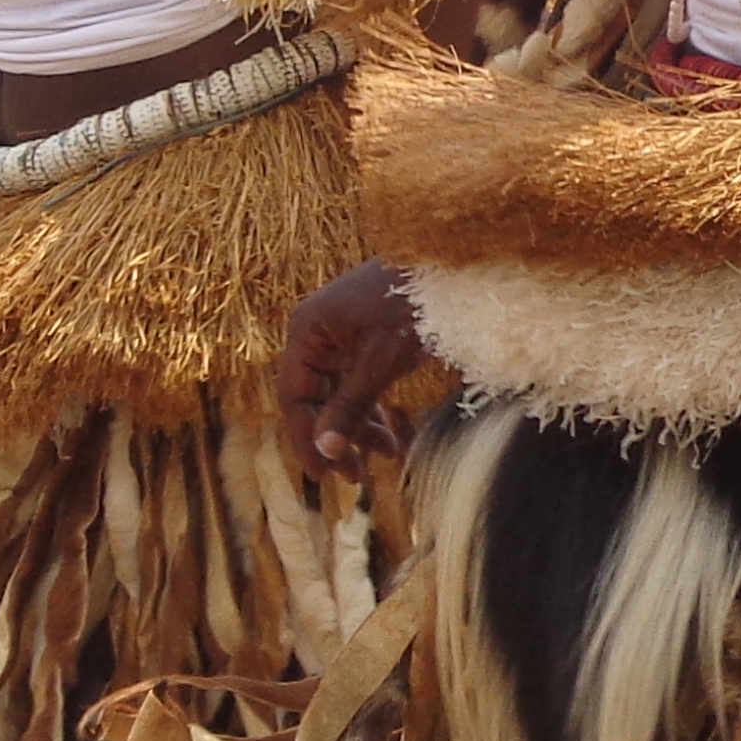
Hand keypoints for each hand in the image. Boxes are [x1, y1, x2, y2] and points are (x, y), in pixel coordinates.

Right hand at [278, 261, 436, 470]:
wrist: (447, 262)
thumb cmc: (409, 304)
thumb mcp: (379, 361)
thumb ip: (350, 406)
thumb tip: (325, 451)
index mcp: (307, 332)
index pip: (294, 396)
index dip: (305, 438)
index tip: (322, 476)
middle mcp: (316, 335)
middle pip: (316, 398)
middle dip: (337, 437)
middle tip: (355, 478)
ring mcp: (340, 338)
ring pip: (340, 395)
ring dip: (360, 428)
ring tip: (389, 456)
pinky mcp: (363, 341)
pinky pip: (358, 384)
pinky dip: (373, 409)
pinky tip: (392, 438)